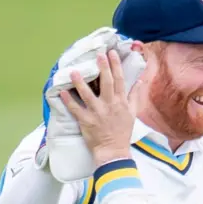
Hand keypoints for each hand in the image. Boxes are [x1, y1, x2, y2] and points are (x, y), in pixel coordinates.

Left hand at [61, 50, 135, 166]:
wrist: (114, 150)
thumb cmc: (123, 131)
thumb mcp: (133, 113)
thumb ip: (135, 95)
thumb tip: (140, 80)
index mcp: (121, 102)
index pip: (119, 80)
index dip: (116, 65)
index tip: (112, 53)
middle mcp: (110, 105)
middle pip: (106, 83)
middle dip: (102, 67)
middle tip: (98, 54)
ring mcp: (97, 113)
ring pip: (88, 95)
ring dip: (80, 83)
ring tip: (74, 71)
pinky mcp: (86, 121)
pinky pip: (76, 109)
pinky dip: (68, 101)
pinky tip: (62, 92)